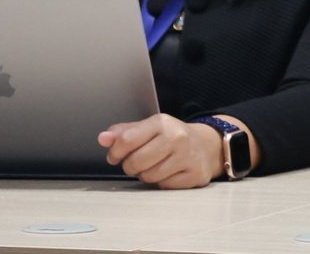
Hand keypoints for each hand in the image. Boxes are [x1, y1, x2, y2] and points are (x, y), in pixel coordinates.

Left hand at [98, 113, 222, 188]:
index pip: (126, 140)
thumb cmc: (171, 137)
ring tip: (154, 166)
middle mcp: (176, 137)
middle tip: (137, 163)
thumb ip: (123, 133)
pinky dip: (162, 182)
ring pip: (149, 176)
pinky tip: (168, 172)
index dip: (115, 152)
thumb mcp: (148, 129)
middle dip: (131, 166)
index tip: (116, 156)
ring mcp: (187, 156)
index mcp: (162, 122)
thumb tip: (103, 138)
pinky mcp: (194, 174)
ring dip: (146, 175)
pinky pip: (164, 186)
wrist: (206, 145)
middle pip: (136, 162)